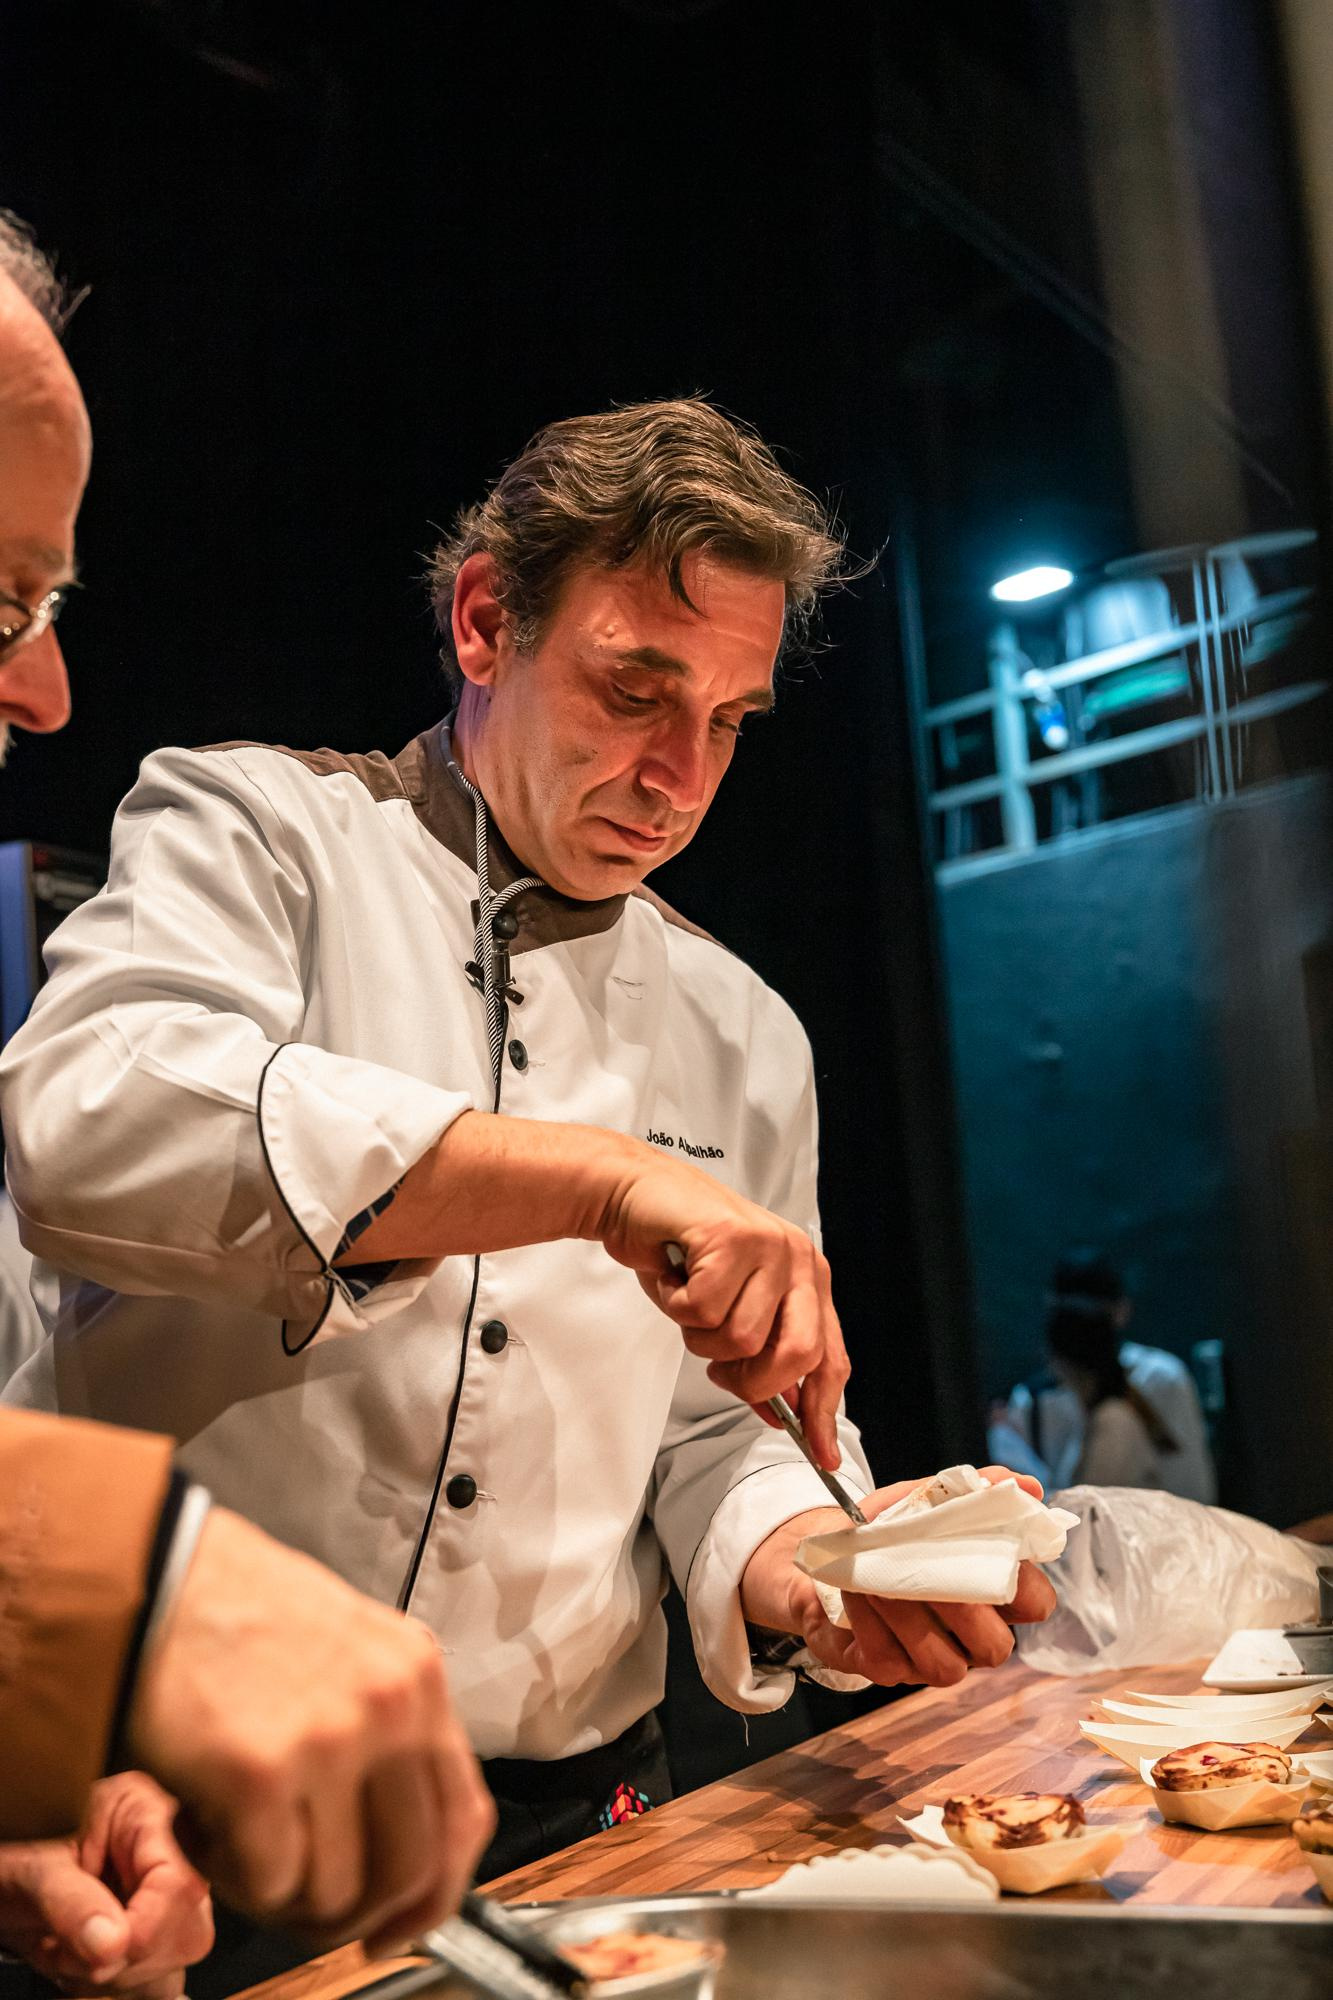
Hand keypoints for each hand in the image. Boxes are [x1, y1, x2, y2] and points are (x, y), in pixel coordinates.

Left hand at [0, 1771, 212, 1997]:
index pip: (182, 1880)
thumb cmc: (15, 1859)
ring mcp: (169, 1892)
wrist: (3, 1882)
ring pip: (174, 1959)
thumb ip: (70, 1900)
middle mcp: (172, 1850)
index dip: (147, 1928)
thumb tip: (113, 1945)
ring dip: (113, 1972)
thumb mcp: (32, 1872)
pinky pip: (156, 1975)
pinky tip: (81, 1957)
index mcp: (147, 1813)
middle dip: (126, 1955)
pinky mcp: (158, 1927)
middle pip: (188, 1927)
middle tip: (68, 1947)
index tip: (100, 1951)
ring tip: (67, 1948)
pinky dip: (113, 1980)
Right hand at [126, 1507, 494, 1953]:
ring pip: (334, 1891)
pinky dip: (232, 1878)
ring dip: (281, 1894)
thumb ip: (388, 1728)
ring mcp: (330, 1740)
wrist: (157, 1577)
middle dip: (353, 1914)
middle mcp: (389, 1706)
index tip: (401, 1924)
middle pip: (407, 1870)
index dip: (436, 1894)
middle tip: (305, 1909)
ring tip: (240, 1840)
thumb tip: (402, 1831)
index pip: (465, 1817)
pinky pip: (268, 1883)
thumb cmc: (238, 1610)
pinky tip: (206, 1826)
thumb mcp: (350, 1649)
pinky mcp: (260, 1773)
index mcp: (417, 1675)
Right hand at [598, 1145, 849, 1467]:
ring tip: (689, 1298)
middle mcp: (798, 1258)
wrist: (635, 1196)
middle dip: (747, 1378)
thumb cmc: (680, 1254)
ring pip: (740, 1339)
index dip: (823, 1411)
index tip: (821, 1453)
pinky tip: (674, 1277)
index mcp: (808, 1279)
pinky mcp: (732, 1236)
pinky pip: (703, 1311)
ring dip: (699, 1334)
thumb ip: (758, 1358)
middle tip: (717, 1365)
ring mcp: (769, 1244)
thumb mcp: (726, 1311)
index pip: (830, 1358)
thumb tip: (782, 1413)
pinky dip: (676, 1305)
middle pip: (795, 1357)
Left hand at [741, 1465, 1059, 1686]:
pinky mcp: (886, 1670)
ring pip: (944, 1665)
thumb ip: (971, 1491)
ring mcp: (929, 1662)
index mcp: (992, 1597)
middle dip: (965, 1609)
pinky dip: (871, 1621)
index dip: (1025, 1586)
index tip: (995, 1553)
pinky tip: (858, 1591)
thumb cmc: (890, 1531)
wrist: (828, 1553)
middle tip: (933, 1569)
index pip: (1036, 1605)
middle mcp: (969, 1639)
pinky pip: (888, 1658)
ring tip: (882, 1579)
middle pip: (996, 1646)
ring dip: (912, 1617)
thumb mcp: (924, 1501)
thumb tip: (1024, 1485)